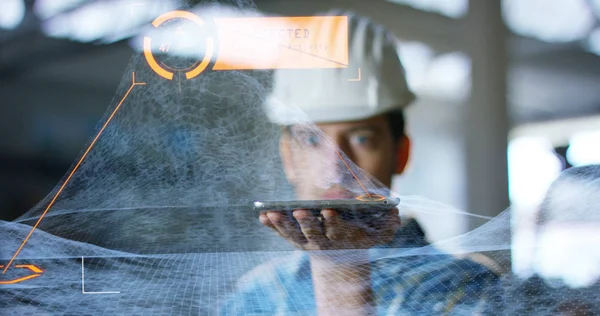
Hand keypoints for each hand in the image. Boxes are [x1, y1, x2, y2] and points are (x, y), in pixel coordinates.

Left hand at [258, 208, 400, 251]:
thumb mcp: (378, 228)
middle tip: (299, 209)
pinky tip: (262, 215)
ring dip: (282, 225)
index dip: (333, 221)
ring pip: (293, 234)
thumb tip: (394, 212)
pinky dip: (271, 226)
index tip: (329, 210)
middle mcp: (323, 242)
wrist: (342, 252)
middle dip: (306, 221)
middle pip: (313, 233)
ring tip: (271, 213)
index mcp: (343, 236)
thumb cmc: (361, 232)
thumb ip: (386, 221)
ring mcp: (306, 242)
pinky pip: (280, 233)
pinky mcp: (294, 239)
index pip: (338, 230)